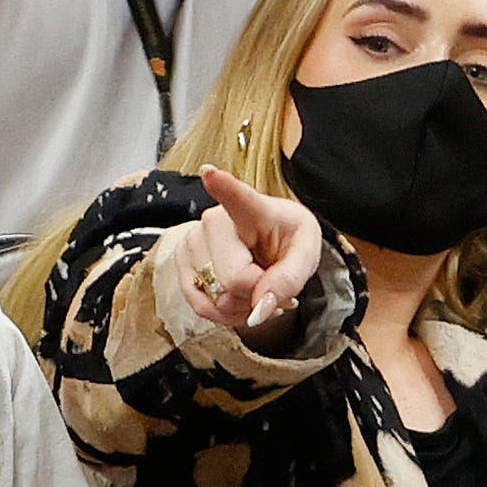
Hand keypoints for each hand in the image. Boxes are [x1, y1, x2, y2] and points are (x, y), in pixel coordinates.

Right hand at [175, 164, 322, 331]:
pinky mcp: (181, 261)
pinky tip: (239, 300)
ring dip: (242, 307)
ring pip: (215, 298)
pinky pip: (200, 305)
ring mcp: (192, 240)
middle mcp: (214, 220)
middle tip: (269, 282)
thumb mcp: (305, 256)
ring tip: (255, 288)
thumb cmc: (289, 242)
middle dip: (257, 295)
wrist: (272, 244)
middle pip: (234, 279)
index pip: (237, 197)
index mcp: (254, 209)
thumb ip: (289, 280)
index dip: (222, 186)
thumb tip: (259, 308)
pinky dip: (224, 313)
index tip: (210, 173)